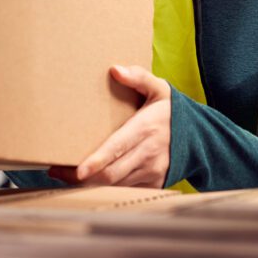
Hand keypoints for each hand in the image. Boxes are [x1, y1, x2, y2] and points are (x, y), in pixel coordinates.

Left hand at [49, 65, 170, 187]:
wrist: (201, 136)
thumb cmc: (172, 111)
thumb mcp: (160, 88)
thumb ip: (138, 77)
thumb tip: (115, 70)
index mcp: (146, 128)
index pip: (117, 148)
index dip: (97, 161)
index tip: (78, 170)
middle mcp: (149, 153)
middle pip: (111, 173)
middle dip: (82, 177)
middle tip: (57, 172)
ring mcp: (152, 171)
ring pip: (116, 183)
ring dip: (91, 182)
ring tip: (67, 175)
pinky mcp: (154, 183)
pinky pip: (126, 187)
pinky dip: (108, 186)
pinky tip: (93, 178)